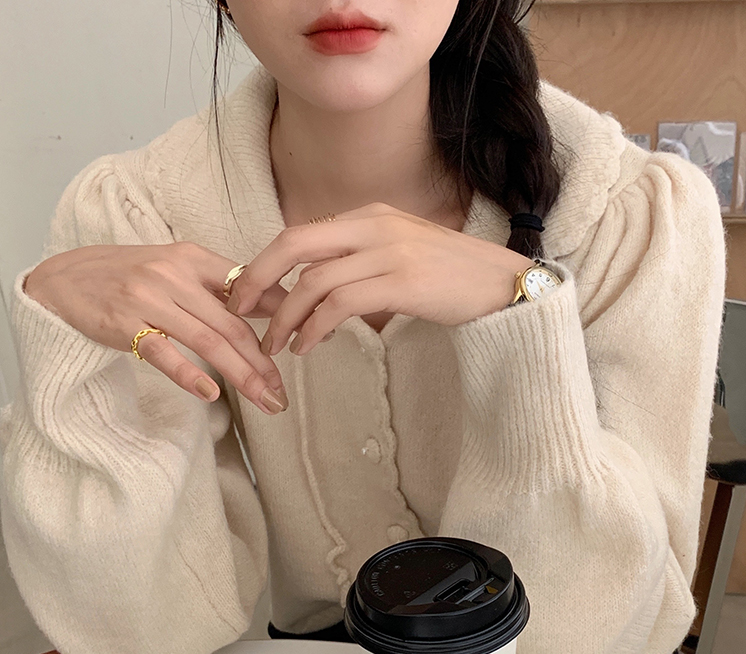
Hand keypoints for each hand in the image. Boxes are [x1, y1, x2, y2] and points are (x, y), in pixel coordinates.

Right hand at [23, 243, 289, 413]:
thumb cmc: (126, 278)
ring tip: (264, 401)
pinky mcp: (124, 323)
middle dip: (264, 363)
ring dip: (241, 376)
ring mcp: (148, 299)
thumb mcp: (173, 270)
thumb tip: (268, 309)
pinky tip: (211, 394)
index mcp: (193, 258)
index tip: (306, 340)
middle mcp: (174, 276)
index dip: (281, 316)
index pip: (248, 289)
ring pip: (208, 341)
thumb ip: (215, 288)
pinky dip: (189, 374)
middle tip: (282, 393)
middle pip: (232, 325)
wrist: (62, 281)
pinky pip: (164, 352)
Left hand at [225, 203, 533, 355]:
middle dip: (258, 280)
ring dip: (287, 318)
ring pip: (314, 281)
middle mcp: (374, 226)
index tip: (249, 293)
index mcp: (370, 215)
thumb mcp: (404, 253)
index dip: (265, 263)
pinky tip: (310, 347)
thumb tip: (324, 290)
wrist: (505, 284)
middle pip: (294, 245)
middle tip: (240, 313)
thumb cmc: (455, 277)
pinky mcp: (402, 282)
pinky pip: (341, 304)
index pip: (301, 234)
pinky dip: (316, 328)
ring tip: (278, 347)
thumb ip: (364, 261)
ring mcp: (388, 252)